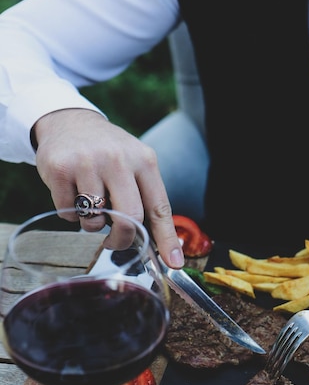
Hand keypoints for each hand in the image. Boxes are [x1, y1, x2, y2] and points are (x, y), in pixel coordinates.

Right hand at [33, 108, 184, 267]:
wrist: (69, 122)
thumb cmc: (109, 153)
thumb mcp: (136, 166)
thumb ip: (148, 201)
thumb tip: (167, 249)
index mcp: (144, 161)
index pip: (159, 208)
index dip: (167, 239)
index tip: (173, 262)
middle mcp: (118, 159)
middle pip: (129, 219)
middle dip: (123, 239)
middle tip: (116, 242)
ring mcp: (87, 162)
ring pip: (95, 221)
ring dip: (93, 223)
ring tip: (91, 203)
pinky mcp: (60, 168)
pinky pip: (68, 213)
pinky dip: (71, 214)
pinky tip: (73, 194)